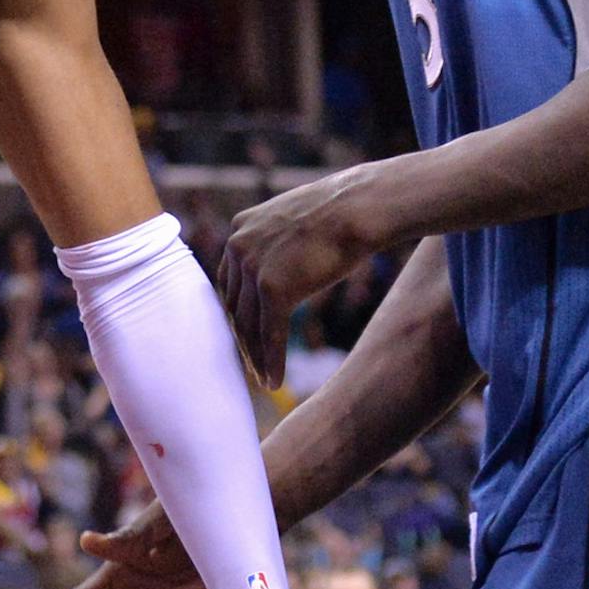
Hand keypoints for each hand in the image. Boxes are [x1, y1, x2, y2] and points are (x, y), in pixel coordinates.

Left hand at [218, 168, 381, 386]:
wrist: (359, 206)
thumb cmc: (340, 212)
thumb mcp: (294, 222)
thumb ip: (276, 244)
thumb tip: (282, 264)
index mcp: (239, 228)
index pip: (229, 281)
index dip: (237, 311)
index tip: (244, 333)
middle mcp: (238, 246)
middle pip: (235, 305)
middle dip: (243, 338)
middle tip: (250, 363)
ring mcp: (253, 268)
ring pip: (248, 324)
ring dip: (254, 356)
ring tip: (262, 378)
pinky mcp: (274, 289)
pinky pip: (269, 334)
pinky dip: (271, 361)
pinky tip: (274, 381)